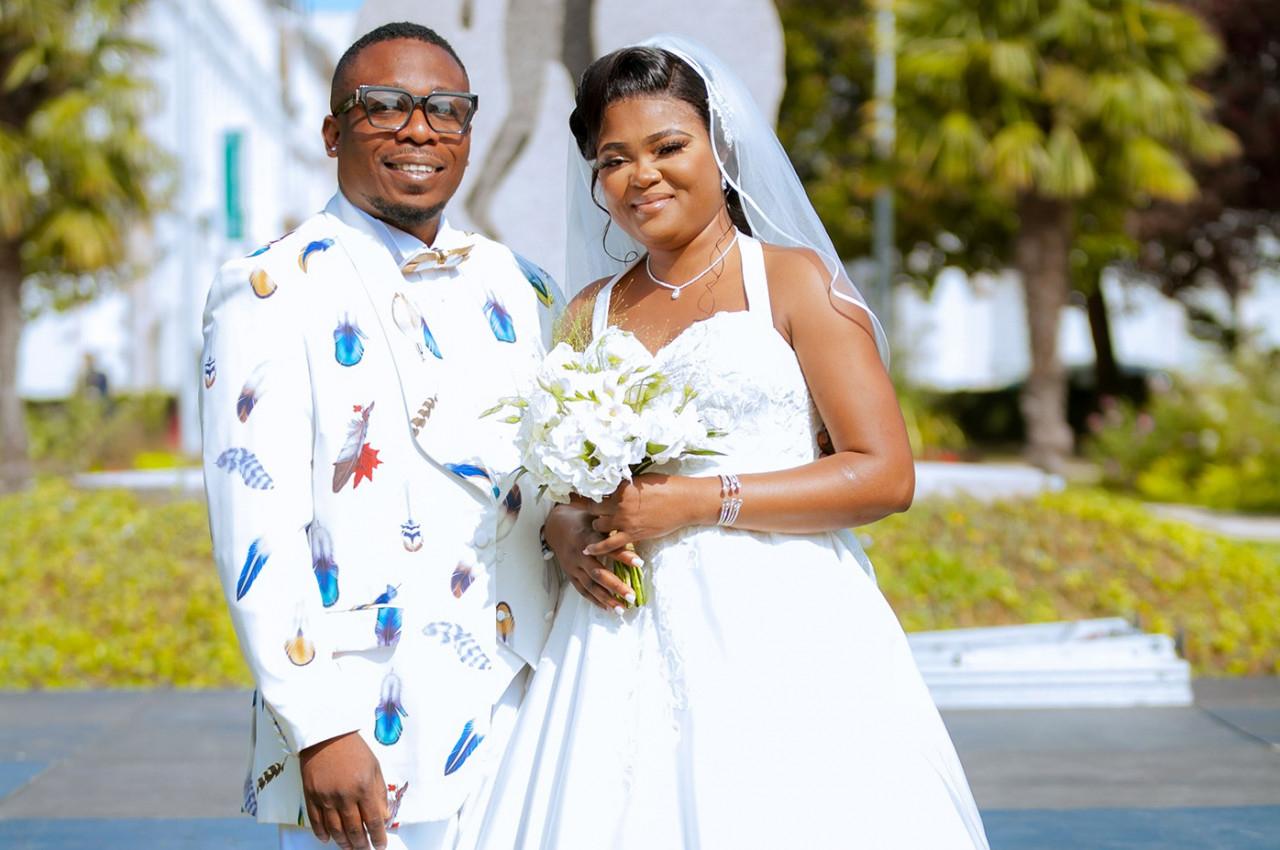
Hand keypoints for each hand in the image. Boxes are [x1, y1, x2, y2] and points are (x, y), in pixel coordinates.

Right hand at [299, 731, 387, 849]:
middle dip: (361, 844)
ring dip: (344, 843)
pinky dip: (322, 834)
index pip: (374, 821)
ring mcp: (326, 798)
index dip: (378, 837)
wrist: (325, 735)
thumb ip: (379, 793)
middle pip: (354, 830)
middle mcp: (345, 796)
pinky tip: (328, 840)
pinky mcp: (311, 796)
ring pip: (335, 830)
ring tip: (350, 848)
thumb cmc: (353, 749)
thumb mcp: (374, 767)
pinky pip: (316, 822)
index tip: (380, 845)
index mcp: (364, 787)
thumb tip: (383, 816)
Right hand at [544, 500, 641, 610]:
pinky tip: (608, 608)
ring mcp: (573, 566)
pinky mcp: (570, 575)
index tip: (639, 563)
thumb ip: (611, 524)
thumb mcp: (595, 517)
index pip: (607, 548)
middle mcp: (579, 554)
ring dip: (606, 598)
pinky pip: (582, 590)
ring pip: (590, 585)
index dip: (623, 556)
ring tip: (622, 608)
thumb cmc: (582, 521)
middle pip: (598, 573)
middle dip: (616, 586)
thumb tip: (633, 527)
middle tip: (631, 596)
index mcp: (587, 537)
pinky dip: (594, 600)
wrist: (556, 527)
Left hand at [582, 474, 716, 555]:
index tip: (570, 495)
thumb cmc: (667, 486)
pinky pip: (608, 543)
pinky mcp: (632, 534)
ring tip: (597, 525)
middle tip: (585, 512)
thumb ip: (624, 485)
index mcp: (621, 486)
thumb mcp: (642, 480)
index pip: (595, 490)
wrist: (685, 501)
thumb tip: (611, 486)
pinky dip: (596, 547)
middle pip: (593, 508)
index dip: (581, 493)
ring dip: (597, 525)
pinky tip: (586, 550)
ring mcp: (625, 519)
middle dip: (590, 510)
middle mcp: (619, 502)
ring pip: (598, 524)